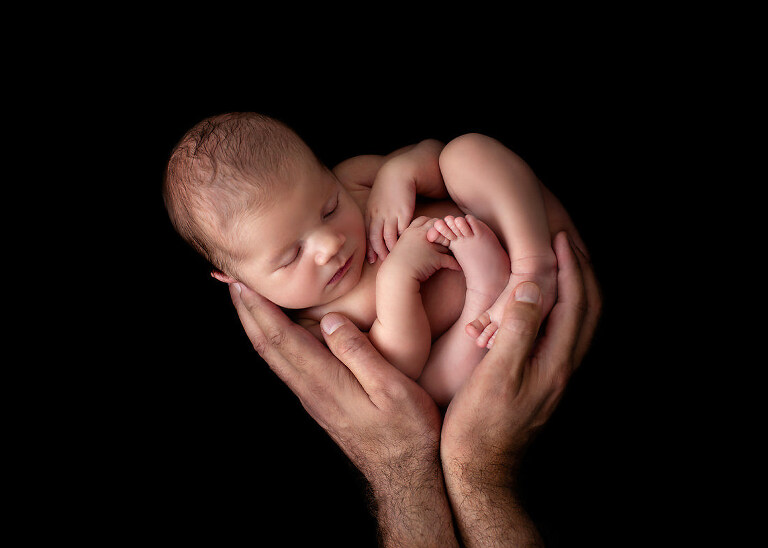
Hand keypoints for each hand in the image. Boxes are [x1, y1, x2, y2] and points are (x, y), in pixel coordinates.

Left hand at [229, 284, 458, 546]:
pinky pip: (287, 365)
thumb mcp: (393, 389)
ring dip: (256, 326)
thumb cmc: (406, 432)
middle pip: (268, 347)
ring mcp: (313, 397)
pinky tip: (278, 332)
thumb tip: (330, 320)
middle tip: (232, 282)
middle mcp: (311, 389)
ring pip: (274, 357)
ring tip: (247, 301)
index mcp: (325, 382)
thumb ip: (360, 354)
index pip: (280, 339)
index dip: (258, 309)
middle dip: (247, 313)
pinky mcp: (321, 401)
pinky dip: (274, 341)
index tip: (242, 283)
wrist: (404, 474)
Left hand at [365, 159, 416, 261]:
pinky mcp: (403, 213)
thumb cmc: (391, 184)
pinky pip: (401, 231)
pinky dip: (402, 241)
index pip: (369, 233)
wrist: (400, 172)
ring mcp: (390, 214)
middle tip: (381, 262)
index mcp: (371, 211)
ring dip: (390, 249)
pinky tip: (405, 247)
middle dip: (378, 251)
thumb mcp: (379, 198)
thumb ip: (378, 210)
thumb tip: (380, 223)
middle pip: (376, 238)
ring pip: (388, 237)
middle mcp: (378, 214)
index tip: (371, 258)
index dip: (370, 247)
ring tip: (393, 257)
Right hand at [382, 216, 460, 282]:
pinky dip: (455, 264)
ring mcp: (429, 246)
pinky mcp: (436, 258)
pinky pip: (450, 259)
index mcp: (410, 231)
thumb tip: (416, 242)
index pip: (425, 219)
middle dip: (444, 231)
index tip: (435, 230)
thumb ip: (409, 241)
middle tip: (448, 238)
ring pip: (446, 242)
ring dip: (451, 247)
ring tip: (457, 252)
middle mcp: (421, 235)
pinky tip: (458, 267)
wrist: (396, 275)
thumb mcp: (400, 247)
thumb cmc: (395, 265)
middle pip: (438, 226)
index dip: (432, 223)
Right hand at [440, 231, 601, 545]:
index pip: (575, 303)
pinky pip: (564, 335)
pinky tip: (542, 304)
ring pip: (580, 323)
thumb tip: (532, 288)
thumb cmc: (479, 425)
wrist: (481, 469)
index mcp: (555, 361)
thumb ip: (516, 331)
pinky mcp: (544, 382)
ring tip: (559, 265)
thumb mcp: (495, 375)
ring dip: (576, 289)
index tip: (557, 237)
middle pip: (588, 311)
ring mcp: (555, 376)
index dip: (570, 267)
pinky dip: (562, 309)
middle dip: (582, 272)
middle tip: (565, 242)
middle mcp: (563, 367)